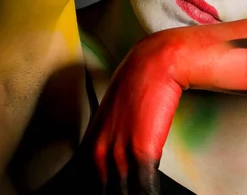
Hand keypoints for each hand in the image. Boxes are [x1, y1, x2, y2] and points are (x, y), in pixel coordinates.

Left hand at [80, 33, 183, 194]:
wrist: (154, 65)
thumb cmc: (138, 84)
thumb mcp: (115, 114)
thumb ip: (113, 137)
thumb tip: (122, 154)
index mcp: (92, 145)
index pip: (92, 183)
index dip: (105, 189)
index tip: (118, 190)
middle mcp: (100, 152)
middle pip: (108, 191)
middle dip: (120, 194)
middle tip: (133, 193)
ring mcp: (120, 154)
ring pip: (124, 194)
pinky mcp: (142, 153)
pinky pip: (145, 188)